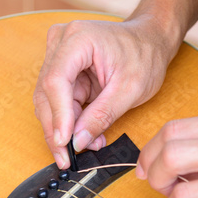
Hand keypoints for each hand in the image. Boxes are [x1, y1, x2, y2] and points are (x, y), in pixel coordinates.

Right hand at [33, 18, 174, 168]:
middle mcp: (61, 42)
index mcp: (78, 38)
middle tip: (68, 158)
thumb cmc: (145, 55)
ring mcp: (59, 55)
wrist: (150, 40)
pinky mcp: (64, 69)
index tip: (65, 143)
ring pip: (49, 100)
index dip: (59, 116)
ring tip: (89, 145)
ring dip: (65, 128)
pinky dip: (71, 121)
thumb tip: (78, 142)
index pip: (56, 81)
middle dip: (58, 129)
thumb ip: (102, 116)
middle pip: (47, 93)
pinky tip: (87, 135)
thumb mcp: (129, 89)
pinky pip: (60, 100)